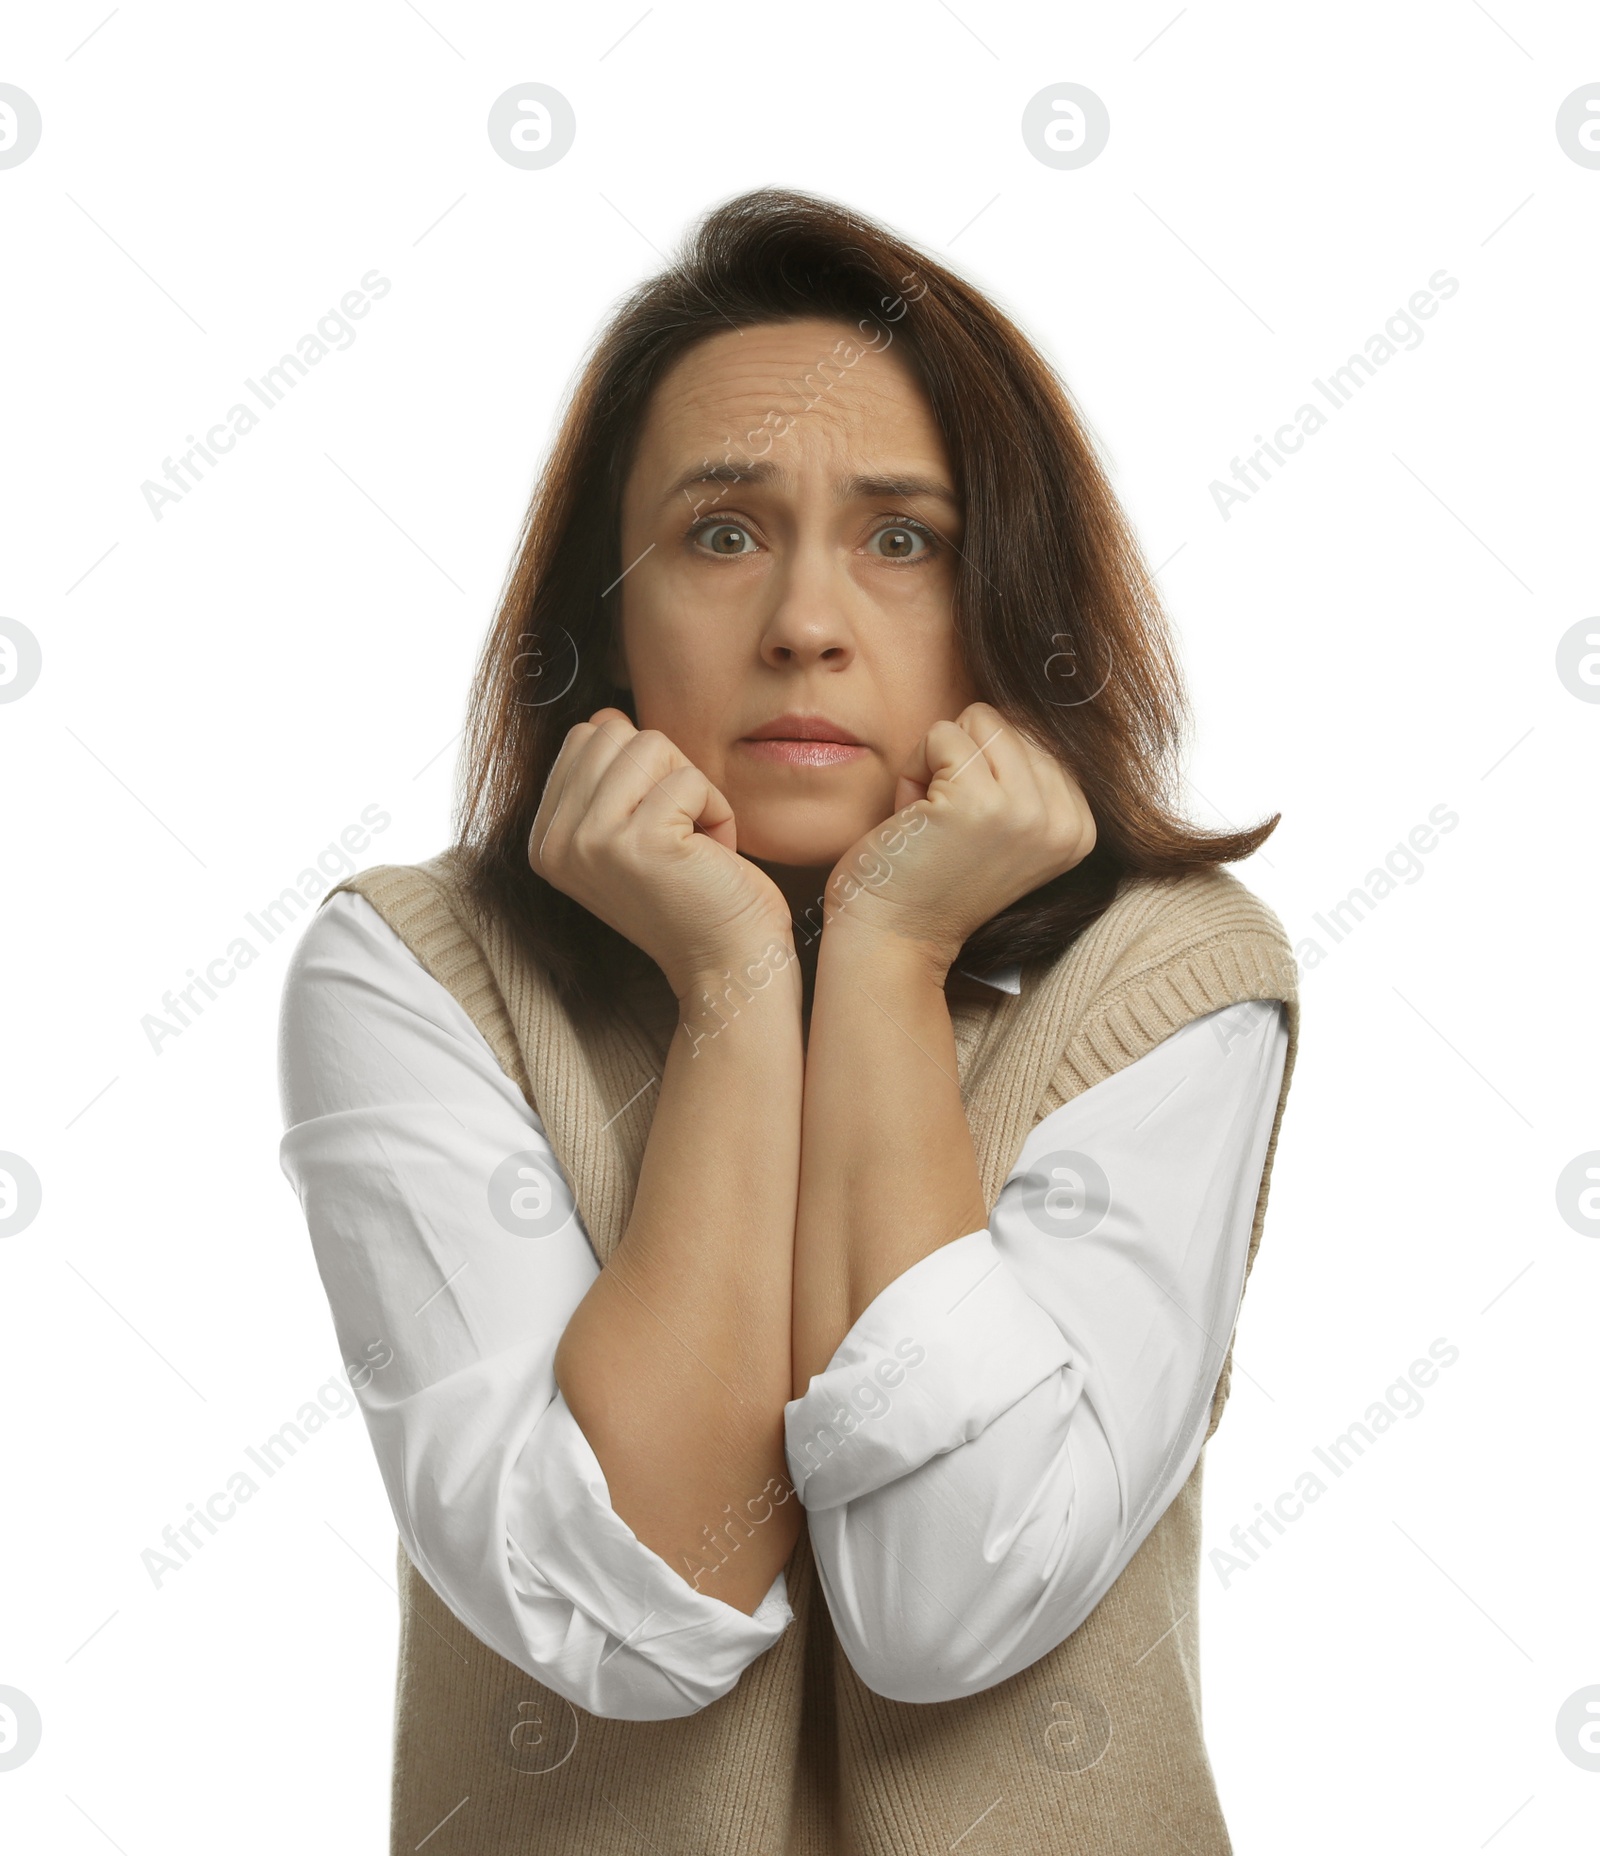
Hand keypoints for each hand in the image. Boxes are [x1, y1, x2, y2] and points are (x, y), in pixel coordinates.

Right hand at [529, 709, 793, 999]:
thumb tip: (606, 716)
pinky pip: (690, 777)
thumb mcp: (635, 829)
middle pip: (614, 733)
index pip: (584, 739)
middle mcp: (554, 843)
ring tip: (695, 846)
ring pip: (651, 745)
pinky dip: (718, 810)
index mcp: (545, 839)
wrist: (729, 966)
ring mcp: (589, 842)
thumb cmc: (697, 894)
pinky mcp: (637, 842)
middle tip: (681, 836)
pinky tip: (711, 858)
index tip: (656, 832)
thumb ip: (609, 775)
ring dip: (693, 789)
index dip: (640, 772)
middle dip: (666, 772)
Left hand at [822, 702, 1095, 974]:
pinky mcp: (980, 802)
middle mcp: (1066, 821)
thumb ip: (1024, 774)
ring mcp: (1026, 811)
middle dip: (962, 763)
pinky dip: (914, 770)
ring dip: (937, 763)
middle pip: (1009, 723)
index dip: (987, 772)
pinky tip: (915, 820)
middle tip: (946, 827)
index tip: (971, 830)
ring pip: (979, 720)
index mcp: (1080, 827)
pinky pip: (941, 734)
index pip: (1036, 737)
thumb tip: (1019, 703)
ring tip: (932, 821)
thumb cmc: (931, 875)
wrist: (890, 937)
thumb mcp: (1004, 823)